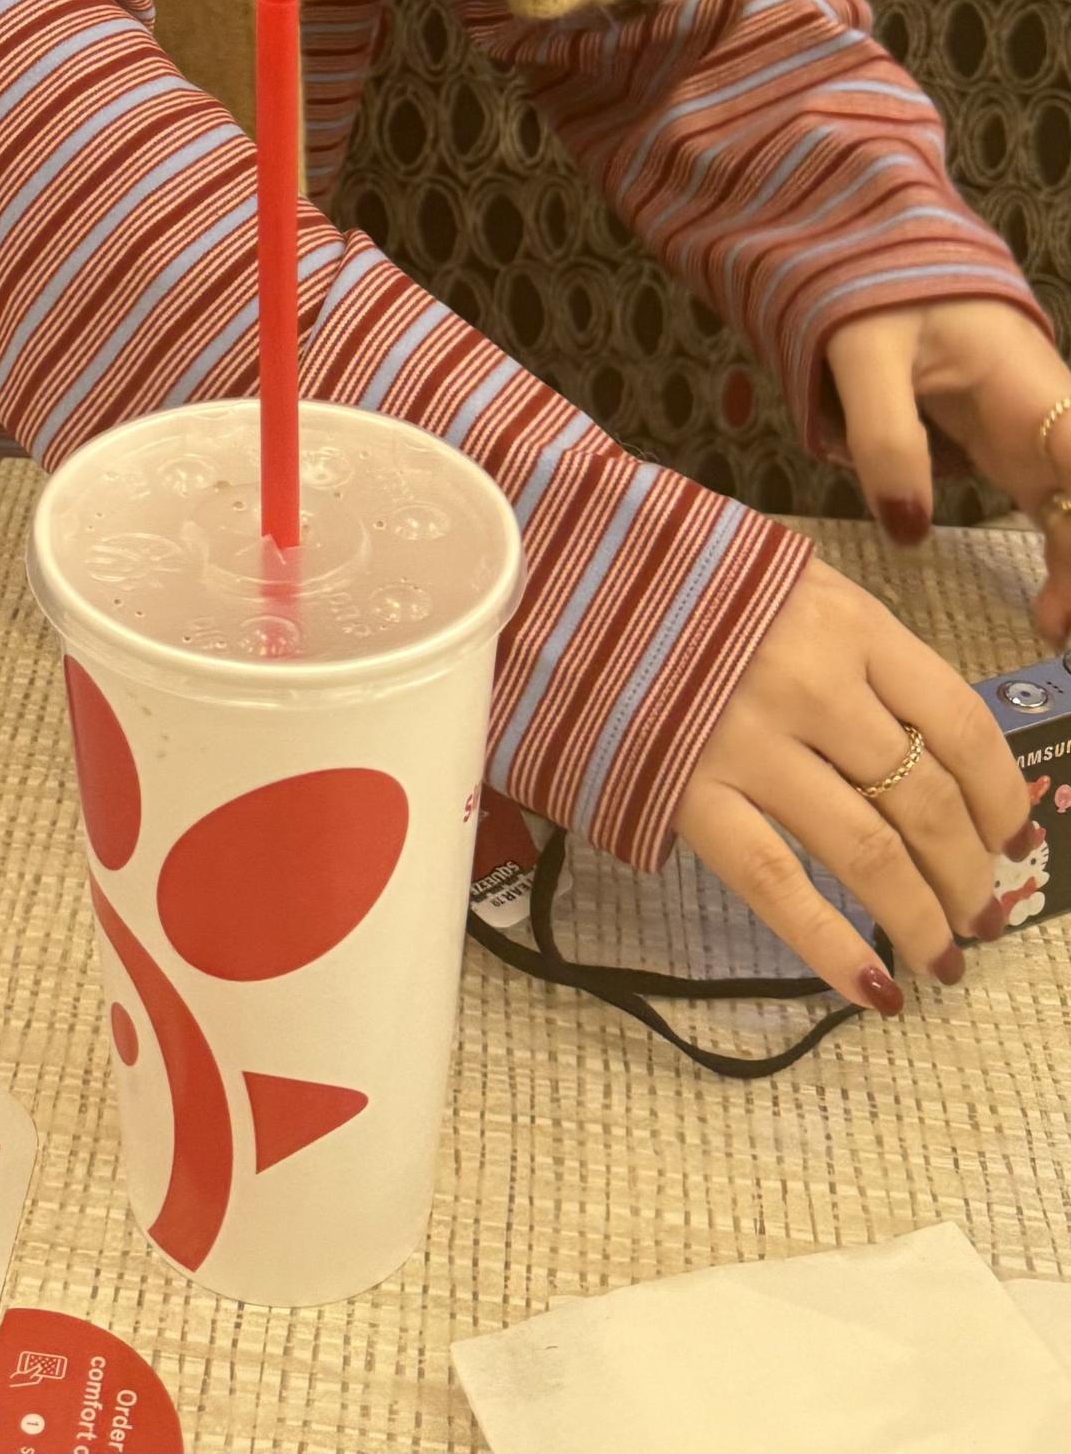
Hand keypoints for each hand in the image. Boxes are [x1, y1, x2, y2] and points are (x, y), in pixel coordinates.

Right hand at [675, 556, 1040, 1009]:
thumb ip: (854, 650)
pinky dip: (832, 947)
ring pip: (869, 853)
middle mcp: (813, 683)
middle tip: (979, 910)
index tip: (1011, 834)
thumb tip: (925, 743)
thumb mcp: (785, 582)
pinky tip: (871, 989)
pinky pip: (776, 886)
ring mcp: (749, 744)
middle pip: (924, 799)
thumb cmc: (678, 580)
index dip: (1000, 795)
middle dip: (966, 869)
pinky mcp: (687, 793)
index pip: (960, 724)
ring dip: (920, 916)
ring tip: (942, 956)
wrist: (558, 579)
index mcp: (848, 622)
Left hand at [823, 299, 1070, 641]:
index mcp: (1025, 383)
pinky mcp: (1014, 456)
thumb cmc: (874, 291)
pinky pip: (1056, 514)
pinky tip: (1053, 616)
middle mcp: (1049, 416)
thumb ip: (883, 435)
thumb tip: (907, 530)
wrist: (874, 253)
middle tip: (1062, 630)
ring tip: (1059, 636)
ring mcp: (1037, 439)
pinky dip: (1063, 562)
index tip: (1069, 575)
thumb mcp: (861, 353)